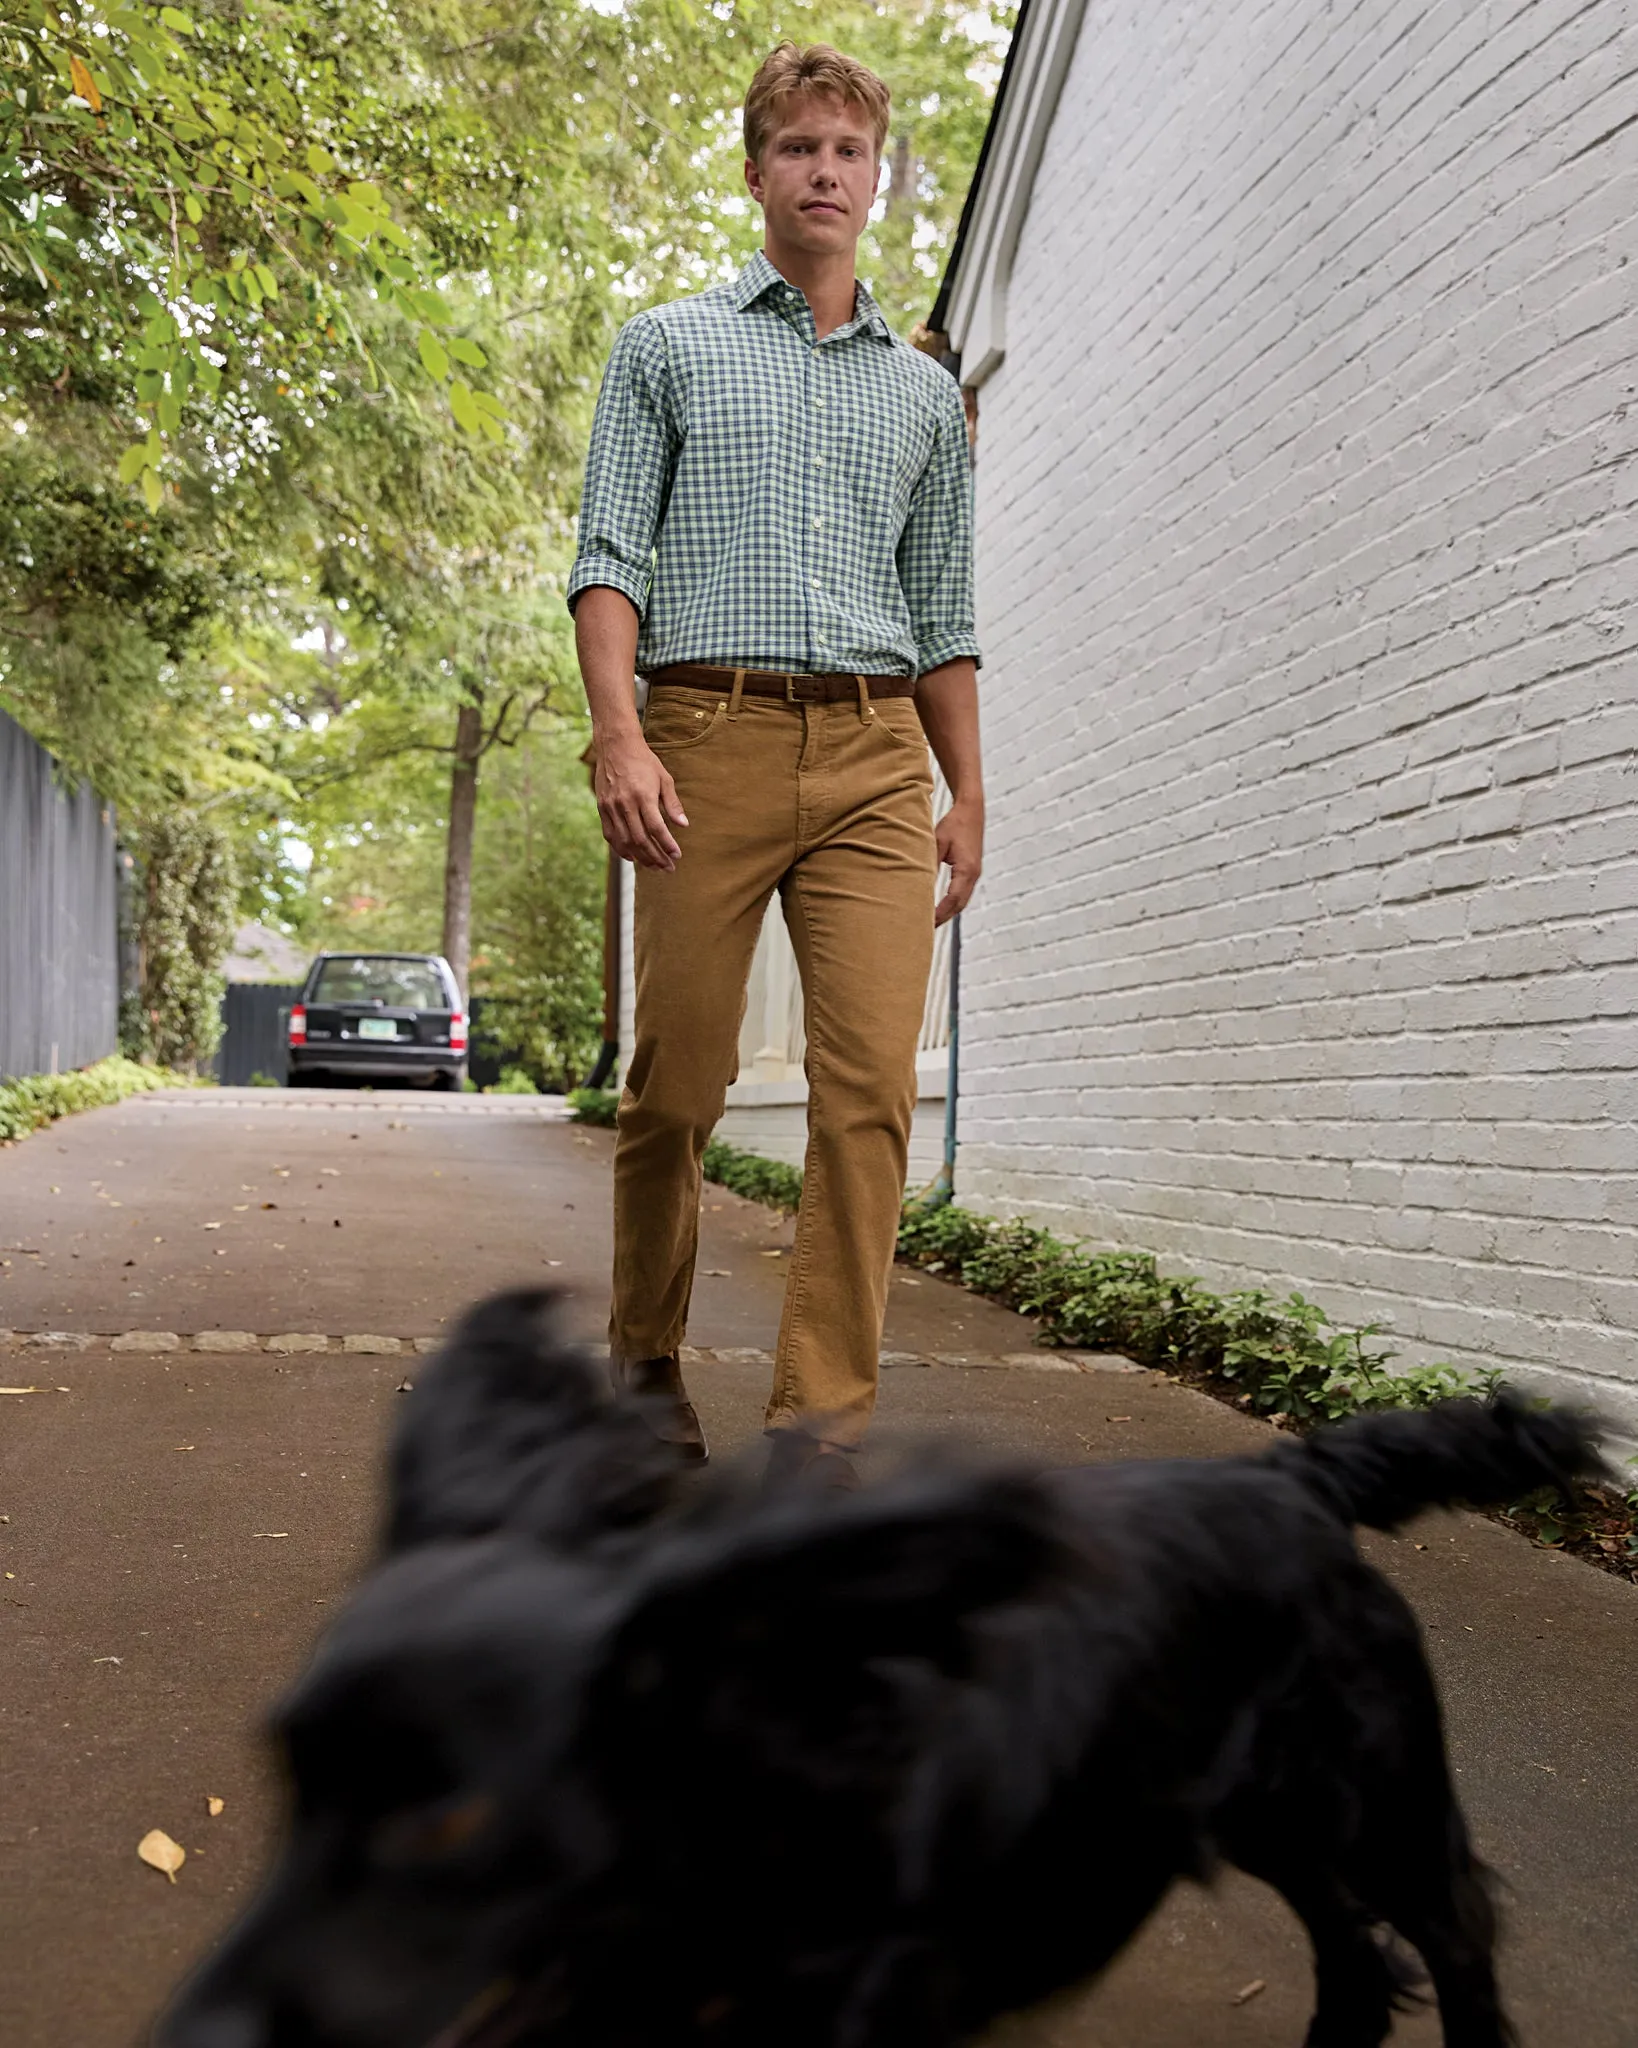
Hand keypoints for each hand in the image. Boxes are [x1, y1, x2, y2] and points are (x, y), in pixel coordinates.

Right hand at [592, 728, 688, 869]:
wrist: (616, 746)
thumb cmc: (644, 761)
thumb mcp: (664, 778)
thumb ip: (672, 803)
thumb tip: (684, 825)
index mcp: (643, 796)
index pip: (656, 828)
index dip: (667, 845)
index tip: (677, 856)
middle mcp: (625, 804)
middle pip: (641, 839)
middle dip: (656, 857)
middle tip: (668, 868)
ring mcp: (611, 807)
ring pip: (625, 841)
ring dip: (640, 857)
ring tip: (654, 866)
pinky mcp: (602, 808)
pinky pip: (610, 835)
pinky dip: (621, 849)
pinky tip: (632, 857)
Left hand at [934, 796, 982, 925]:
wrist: (971, 811)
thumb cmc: (954, 824)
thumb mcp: (937, 842)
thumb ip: (929, 863)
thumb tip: (918, 883)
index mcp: (966, 869)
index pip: (953, 899)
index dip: (940, 914)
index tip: (926, 924)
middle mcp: (973, 874)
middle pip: (959, 905)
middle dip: (943, 918)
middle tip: (925, 931)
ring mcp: (974, 874)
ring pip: (961, 901)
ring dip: (948, 913)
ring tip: (930, 924)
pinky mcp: (971, 871)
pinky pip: (962, 893)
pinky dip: (951, 903)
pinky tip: (939, 908)